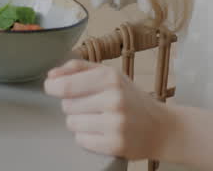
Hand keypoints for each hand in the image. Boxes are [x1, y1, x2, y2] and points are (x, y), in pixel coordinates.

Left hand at [44, 59, 170, 159]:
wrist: (161, 128)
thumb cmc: (130, 98)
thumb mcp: (110, 74)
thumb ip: (78, 68)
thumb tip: (51, 75)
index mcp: (110, 77)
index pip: (65, 85)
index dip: (52, 87)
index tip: (52, 87)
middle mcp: (114, 99)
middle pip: (66, 105)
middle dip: (73, 105)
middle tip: (92, 106)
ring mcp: (115, 123)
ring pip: (72, 123)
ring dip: (79, 122)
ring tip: (98, 119)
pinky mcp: (115, 144)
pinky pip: (81, 140)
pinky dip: (87, 137)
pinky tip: (102, 132)